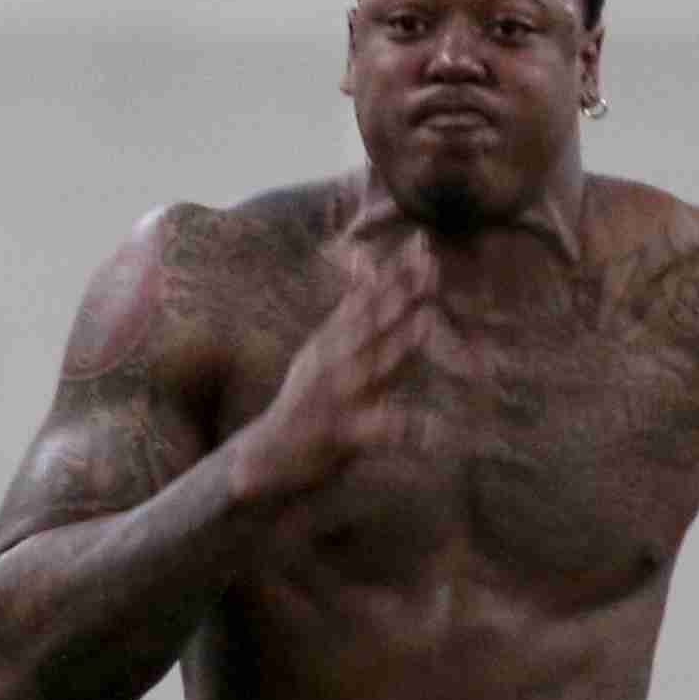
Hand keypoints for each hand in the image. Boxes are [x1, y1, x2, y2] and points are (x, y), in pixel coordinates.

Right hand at [232, 229, 440, 502]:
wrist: (265, 458)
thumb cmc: (306, 403)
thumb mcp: (320, 349)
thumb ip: (349, 311)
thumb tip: (365, 261)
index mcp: (330, 340)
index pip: (367, 297)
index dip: (395, 269)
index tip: (423, 242)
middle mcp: (332, 361)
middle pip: (371, 321)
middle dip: (402, 292)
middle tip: (432, 263)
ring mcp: (336, 396)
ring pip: (372, 366)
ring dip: (399, 343)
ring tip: (426, 320)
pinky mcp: (339, 434)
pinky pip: (375, 431)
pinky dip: (401, 428)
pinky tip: (428, 427)